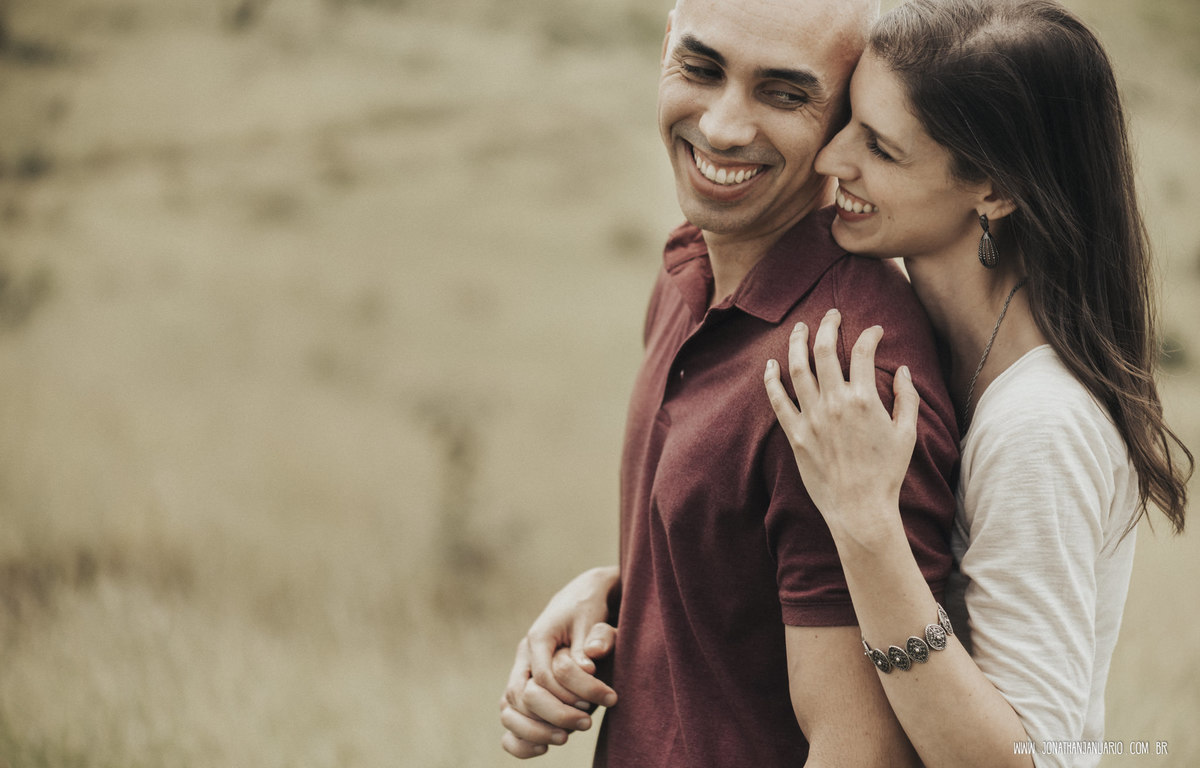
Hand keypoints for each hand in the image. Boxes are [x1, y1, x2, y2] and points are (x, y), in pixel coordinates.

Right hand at [499, 567, 619, 757]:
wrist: (579, 598)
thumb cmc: (588, 608)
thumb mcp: (593, 617)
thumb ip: (592, 638)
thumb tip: (589, 664)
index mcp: (538, 638)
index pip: (544, 676)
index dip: (572, 694)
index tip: (604, 700)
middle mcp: (524, 657)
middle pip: (522, 695)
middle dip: (554, 714)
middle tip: (587, 723)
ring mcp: (521, 672)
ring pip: (508, 708)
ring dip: (534, 729)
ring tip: (565, 739)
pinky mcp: (526, 687)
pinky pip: (509, 716)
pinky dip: (519, 736)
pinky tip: (543, 748)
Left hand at [763, 309, 918, 537]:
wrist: (860, 508)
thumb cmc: (887, 473)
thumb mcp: (907, 434)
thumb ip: (907, 398)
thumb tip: (903, 370)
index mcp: (865, 400)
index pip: (864, 352)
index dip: (870, 335)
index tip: (875, 331)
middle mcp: (835, 403)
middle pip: (826, 350)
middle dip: (829, 325)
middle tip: (832, 314)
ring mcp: (812, 417)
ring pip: (797, 368)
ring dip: (796, 342)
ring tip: (799, 328)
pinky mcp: (795, 434)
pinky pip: (777, 400)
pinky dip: (771, 379)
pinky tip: (770, 364)